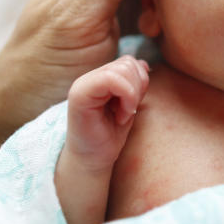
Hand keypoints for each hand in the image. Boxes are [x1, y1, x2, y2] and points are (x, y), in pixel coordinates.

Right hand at [62, 56, 149, 172]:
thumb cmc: (110, 136)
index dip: (140, 81)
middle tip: (128, 112)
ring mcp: (83, 84)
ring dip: (131, 95)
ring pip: (122, 68)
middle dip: (137, 88)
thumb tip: (144, 64)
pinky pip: (111, 79)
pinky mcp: (79, 94)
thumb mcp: (129, 105)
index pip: (129, 62)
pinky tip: (120, 116)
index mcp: (100, 77)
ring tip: (122, 115)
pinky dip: (126, 97)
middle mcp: (89, 77)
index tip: (133, 106)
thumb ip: (134, 84)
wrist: (93, 161)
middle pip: (127, 63)